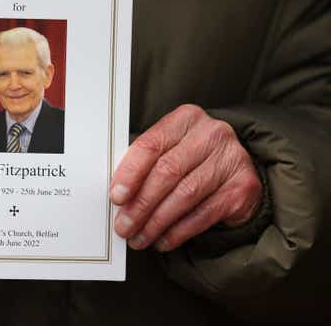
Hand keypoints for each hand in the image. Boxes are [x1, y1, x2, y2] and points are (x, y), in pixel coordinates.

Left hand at [111, 104, 261, 251]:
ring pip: (184, 195)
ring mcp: (231, 159)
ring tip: (140, 238)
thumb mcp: (167, 151)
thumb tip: (117, 195)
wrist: (234, 172)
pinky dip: (179, 231)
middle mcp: (212, 133)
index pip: (151, 145)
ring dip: (157, 222)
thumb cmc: (190, 160)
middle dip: (141, 204)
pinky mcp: (243, 186)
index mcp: (186, 118)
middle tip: (124, 226)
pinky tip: (163, 240)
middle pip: (167, 172)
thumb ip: (144, 164)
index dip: (130, 173)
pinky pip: (204, 214)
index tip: (116, 197)